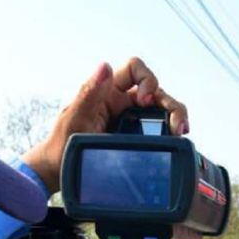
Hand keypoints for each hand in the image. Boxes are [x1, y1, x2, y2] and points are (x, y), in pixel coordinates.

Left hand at [23, 57, 189, 193]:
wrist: (58, 172)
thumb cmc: (61, 146)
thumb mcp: (74, 119)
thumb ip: (88, 93)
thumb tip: (104, 67)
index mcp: (108, 91)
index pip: (135, 69)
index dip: (146, 79)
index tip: (145, 100)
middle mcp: (122, 102)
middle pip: (157, 91)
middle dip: (171, 104)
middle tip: (175, 125)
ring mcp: (131, 120)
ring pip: (163, 110)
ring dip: (176, 116)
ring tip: (180, 132)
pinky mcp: (137, 137)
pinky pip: (160, 129)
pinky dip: (172, 131)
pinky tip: (176, 139)